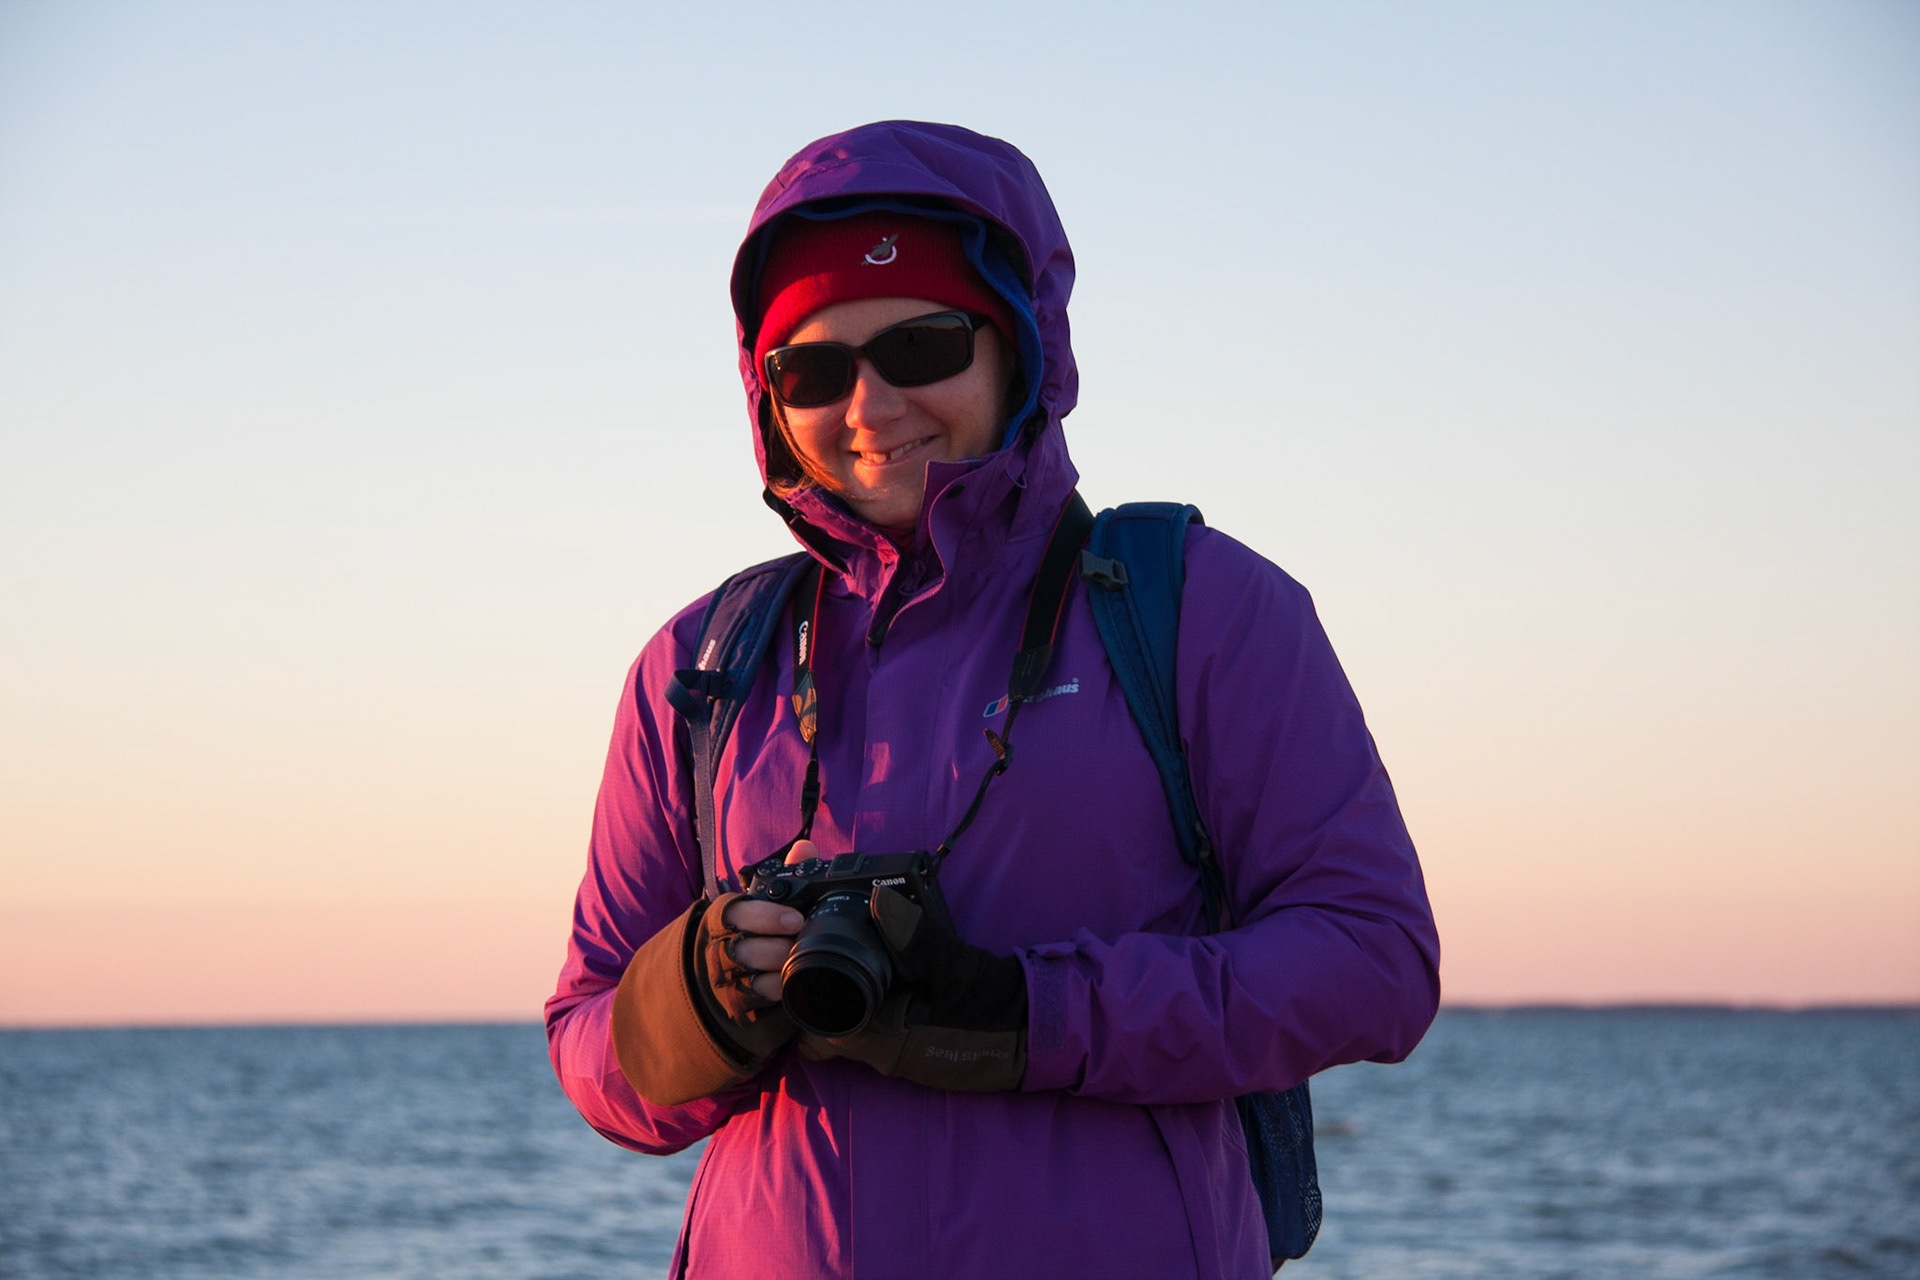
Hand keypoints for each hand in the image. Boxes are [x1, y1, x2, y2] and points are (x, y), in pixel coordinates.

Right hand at [694, 840, 817, 1051]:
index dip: (765, 916)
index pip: (736, 913)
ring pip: (744, 978)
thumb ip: (785, 874)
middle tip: (801, 945)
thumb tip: (805, 848)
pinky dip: (771, 994)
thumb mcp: (762, 900)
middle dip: (773, 949)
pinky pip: (749, 1002)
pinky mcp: (732, 1002)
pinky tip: (790, 987)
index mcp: (724, 916)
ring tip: (797, 965)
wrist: (713, 971)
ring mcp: (723, 977)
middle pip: (740, 950)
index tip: (795, 919)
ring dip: (774, 973)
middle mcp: (719, 946)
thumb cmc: (748, 928)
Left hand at [799, 884, 1028, 1091]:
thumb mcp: (956, 966)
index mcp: (885, 1039)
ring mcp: (900, 1056)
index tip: (801, 964)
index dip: (802, 1001)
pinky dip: (871, 1005)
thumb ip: (916, 935)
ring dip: (846, 1000)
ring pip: (851, 1030)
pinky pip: (876, 1030)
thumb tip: (878, 899)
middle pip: (829, 1029)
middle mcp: (885, 1055)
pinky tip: (886, 976)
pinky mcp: (914, 1050)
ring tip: (853, 960)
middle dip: (819, 998)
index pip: (817, 1032)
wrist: (1037, 1036)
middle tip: (823, 955)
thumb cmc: (997, 1008)